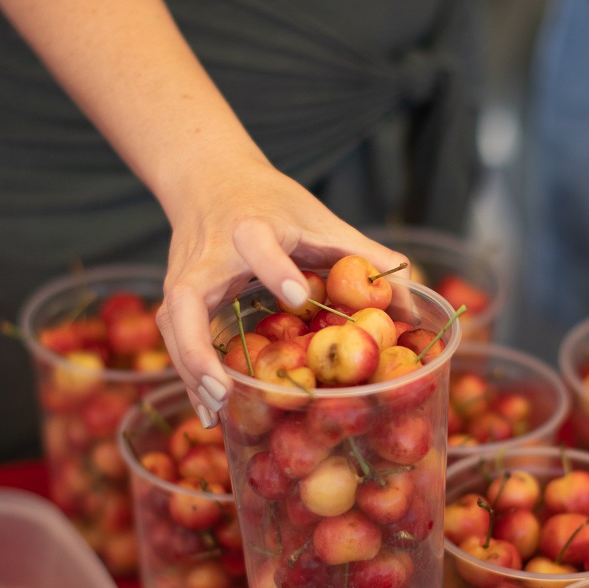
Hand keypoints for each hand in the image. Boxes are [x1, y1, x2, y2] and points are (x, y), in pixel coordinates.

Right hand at [155, 162, 406, 426]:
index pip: (258, 244)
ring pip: (174, 324)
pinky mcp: (175, 292)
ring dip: (190, 369)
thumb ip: (366, 255)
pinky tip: (209, 410)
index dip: (276, 269)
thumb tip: (414, 302)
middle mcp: (210, 254)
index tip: (298, 297)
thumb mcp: (321, 219)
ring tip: (215, 411)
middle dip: (199, 346)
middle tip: (225, 388)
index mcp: (252, 227)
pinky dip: (188, 374)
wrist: (210, 177)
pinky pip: (175, 337)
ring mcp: (185, 275)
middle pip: (187, 299)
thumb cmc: (274, 202)